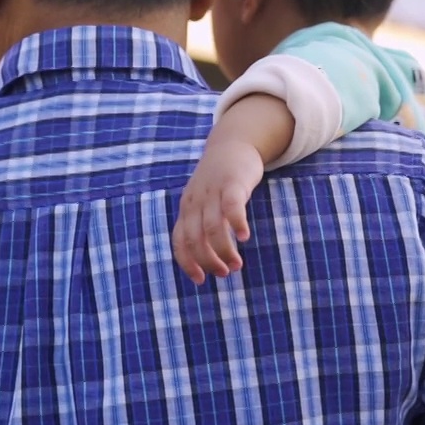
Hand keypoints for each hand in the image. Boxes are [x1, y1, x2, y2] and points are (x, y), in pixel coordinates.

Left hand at [173, 140, 264, 284]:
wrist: (231, 144)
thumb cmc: (218, 180)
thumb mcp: (202, 201)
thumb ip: (201, 224)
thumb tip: (207, 257)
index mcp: (187, 209)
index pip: (180, 241)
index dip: (188, 263)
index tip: (200, 280)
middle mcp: (195, 202)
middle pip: (195, 239)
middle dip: (208, 261)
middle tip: (224, 273)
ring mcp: (213, 192)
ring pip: (213, 228)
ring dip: (223, 250)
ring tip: (236, 265)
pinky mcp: (232, 183)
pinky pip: (231, 206)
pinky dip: (236, 224)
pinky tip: (244, 237)